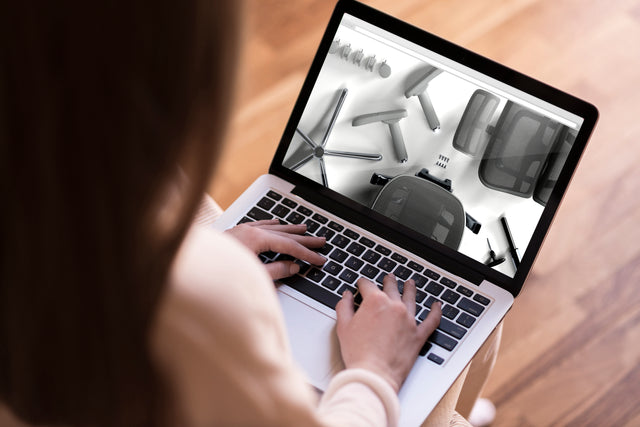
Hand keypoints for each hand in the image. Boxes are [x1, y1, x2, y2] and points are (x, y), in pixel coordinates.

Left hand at [225, 219, 325, 279]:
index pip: (289, 247)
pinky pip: (259, 224)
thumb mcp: (254, 275)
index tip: (319, 259)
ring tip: (305, 229)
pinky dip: (271, 225)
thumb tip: (293, 266)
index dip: (307, 254)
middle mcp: (251, 231)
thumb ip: (276, 270)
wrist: (193, 264)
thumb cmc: (219, 272)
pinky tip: (277, 223)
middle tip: (321, 242)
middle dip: (304, 240)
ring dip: (290, 229)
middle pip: (284, 235)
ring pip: (273, 227)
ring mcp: (243, 230)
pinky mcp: (236, 232)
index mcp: (257, 239)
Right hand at [335, 274, 441, 392]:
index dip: (363, 283)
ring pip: (411, 298)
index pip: (368, 285)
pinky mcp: (419, 335)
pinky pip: (431, 320)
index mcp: (375, 302)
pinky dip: (436, 312)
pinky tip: (437, 306)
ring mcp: (409, 320)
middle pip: (391, 288)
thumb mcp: (343, 327)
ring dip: (410, 289)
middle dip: (388, 281)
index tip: (361, 283)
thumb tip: (347, 296)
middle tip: (389, 277)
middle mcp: (394, 306)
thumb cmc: (358, 353)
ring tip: (410, 283)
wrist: (374, 374)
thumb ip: (344, 307)